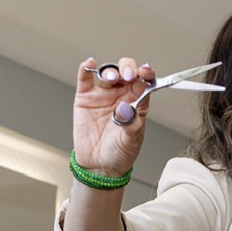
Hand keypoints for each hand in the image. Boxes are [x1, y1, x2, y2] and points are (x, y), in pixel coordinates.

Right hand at [73, 57, 155, 178]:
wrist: (99, 166)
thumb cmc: (120, 153)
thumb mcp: (132, 141)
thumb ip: (131, 124)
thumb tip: (124, 108)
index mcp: (137, 102)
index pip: (144, 82)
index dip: (146, 73)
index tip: (145, 72)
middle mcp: (121, 95)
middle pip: (127, 71)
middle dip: (128, 68)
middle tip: (127, 76)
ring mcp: (103, 95)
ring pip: (108, 73)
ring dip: (111, 70)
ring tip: (110, 78)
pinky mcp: (86, 98)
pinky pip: (85, 79)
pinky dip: (86, 68)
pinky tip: (89, 64)